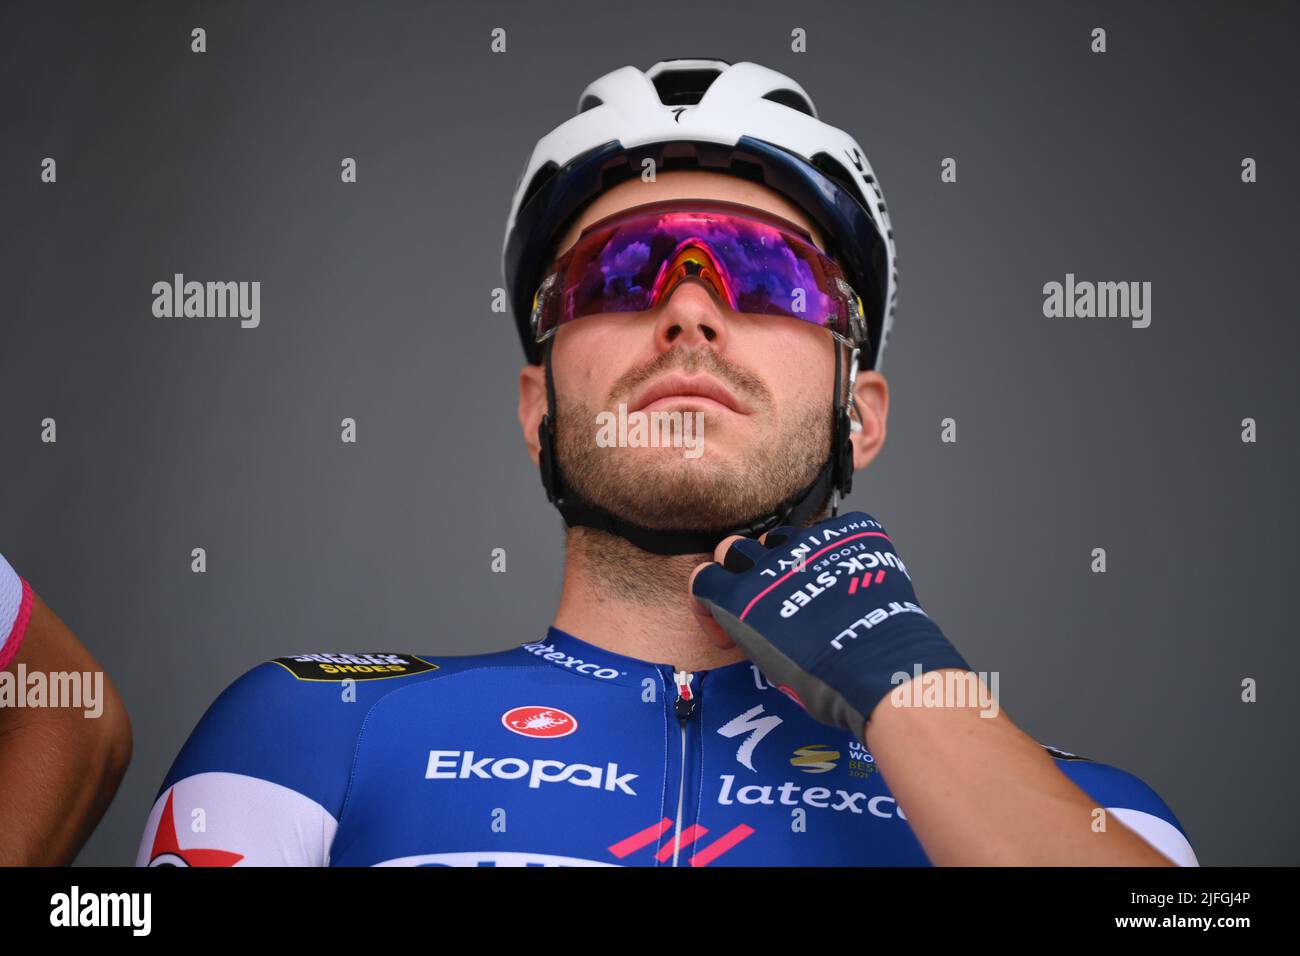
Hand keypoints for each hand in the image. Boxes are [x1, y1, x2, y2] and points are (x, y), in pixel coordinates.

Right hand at [688, 511, 970, 740]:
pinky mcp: (848, 535)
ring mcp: (809, 543)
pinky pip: (834, 533)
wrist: (880, 665)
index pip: (705, 577)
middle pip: (736, 548)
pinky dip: (837, 551)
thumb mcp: (770, 667)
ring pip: (784, 537)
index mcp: (740, 599)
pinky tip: (850, 576)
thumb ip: (756, 633)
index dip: (712, 593)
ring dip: (788, 556)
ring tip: (810, 580)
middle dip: (743, 567)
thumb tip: (763, 627)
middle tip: (764, 591)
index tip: (725, 610)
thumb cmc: (824, 684)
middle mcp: (767, 564)